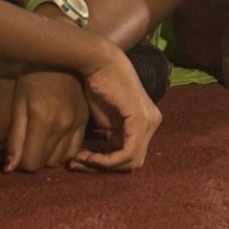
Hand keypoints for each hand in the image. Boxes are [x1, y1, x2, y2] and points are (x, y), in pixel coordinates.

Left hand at [3, 70, 89, 172]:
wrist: (58, 58)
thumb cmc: (31, 78)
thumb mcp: (18, 104)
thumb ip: (14, 138)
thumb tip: (9, 169)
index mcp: (43, 120)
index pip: (31, 162)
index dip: (20, 161)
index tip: (15, 150)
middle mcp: (64, 125)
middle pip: (46, 163)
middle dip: (33, 158)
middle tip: (26, 144)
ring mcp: (77, 123)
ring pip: (61, 159)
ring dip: (48, 156)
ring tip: (40, 141)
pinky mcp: (85, 121)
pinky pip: (75, 150)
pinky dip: (63, 151)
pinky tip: (54, 140)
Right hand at [70, 44, 161, 172]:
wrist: (98, 61)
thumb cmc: (96, 84)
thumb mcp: (102, 119)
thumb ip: (107, 139)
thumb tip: (96, 162)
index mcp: (145, 123)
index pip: (129, 156)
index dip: (104, 165)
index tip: (77, 161)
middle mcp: (152, 123)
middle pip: (131, 162)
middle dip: (102, 167)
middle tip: (76, 163)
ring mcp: (150, 121)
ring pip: (130, 162)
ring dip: (101, 165)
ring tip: (77, 159)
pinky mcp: (141, 120)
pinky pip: (127, 153)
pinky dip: (106, 160)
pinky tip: (87, 156)